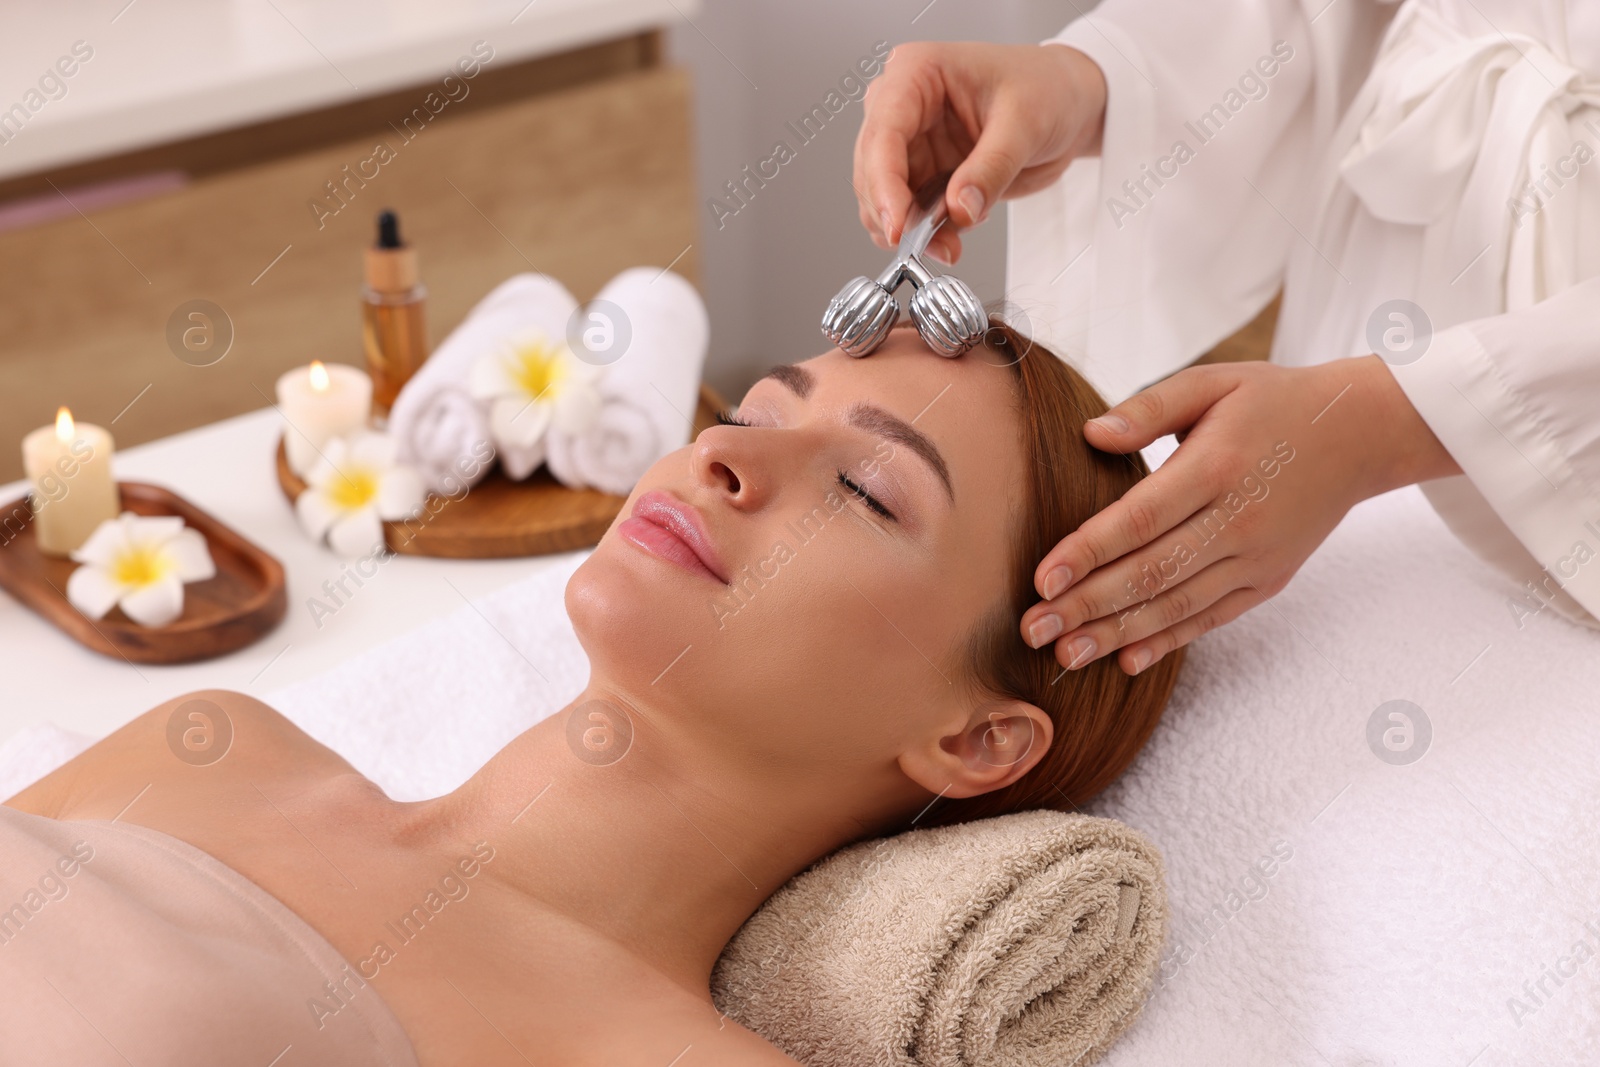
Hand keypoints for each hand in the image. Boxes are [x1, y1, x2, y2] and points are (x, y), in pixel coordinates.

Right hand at [853, 41, 1106, 264]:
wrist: (1071, 104)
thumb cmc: (1048, 88)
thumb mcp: (1025, 124)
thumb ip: (990, 169)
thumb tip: (959, 210)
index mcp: (918, 73)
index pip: (884, 131)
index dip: (883, 182)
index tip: (896, 224)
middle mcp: (903, 106)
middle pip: (872, 167)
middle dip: (892, 212)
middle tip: (922, 244)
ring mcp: (912, 142)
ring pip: (882, 196)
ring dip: (906, 230)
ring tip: (947, 246)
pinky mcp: (925, 173)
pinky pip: (909, 212)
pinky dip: (923, 234)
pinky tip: (950, 239)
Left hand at [1018, 357, 1461, 673]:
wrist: (1359, 433)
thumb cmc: (1271, 401)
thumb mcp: (1213, 382)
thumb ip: (1149, 406)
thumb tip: (1090, 434)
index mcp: (1217, 467)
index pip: (1141, 519)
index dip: (1088, 552)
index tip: (1041, 579)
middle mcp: (1240, 519)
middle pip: (1152, 572)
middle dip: (1087, 606)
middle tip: (1033, 629)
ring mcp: (1257, 557)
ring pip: (1178, 605)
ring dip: (1117, 634)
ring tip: (1066, 654)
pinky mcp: (1269, 580)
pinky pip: (1211, 618)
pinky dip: (1168, 642)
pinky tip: (1126, 660)